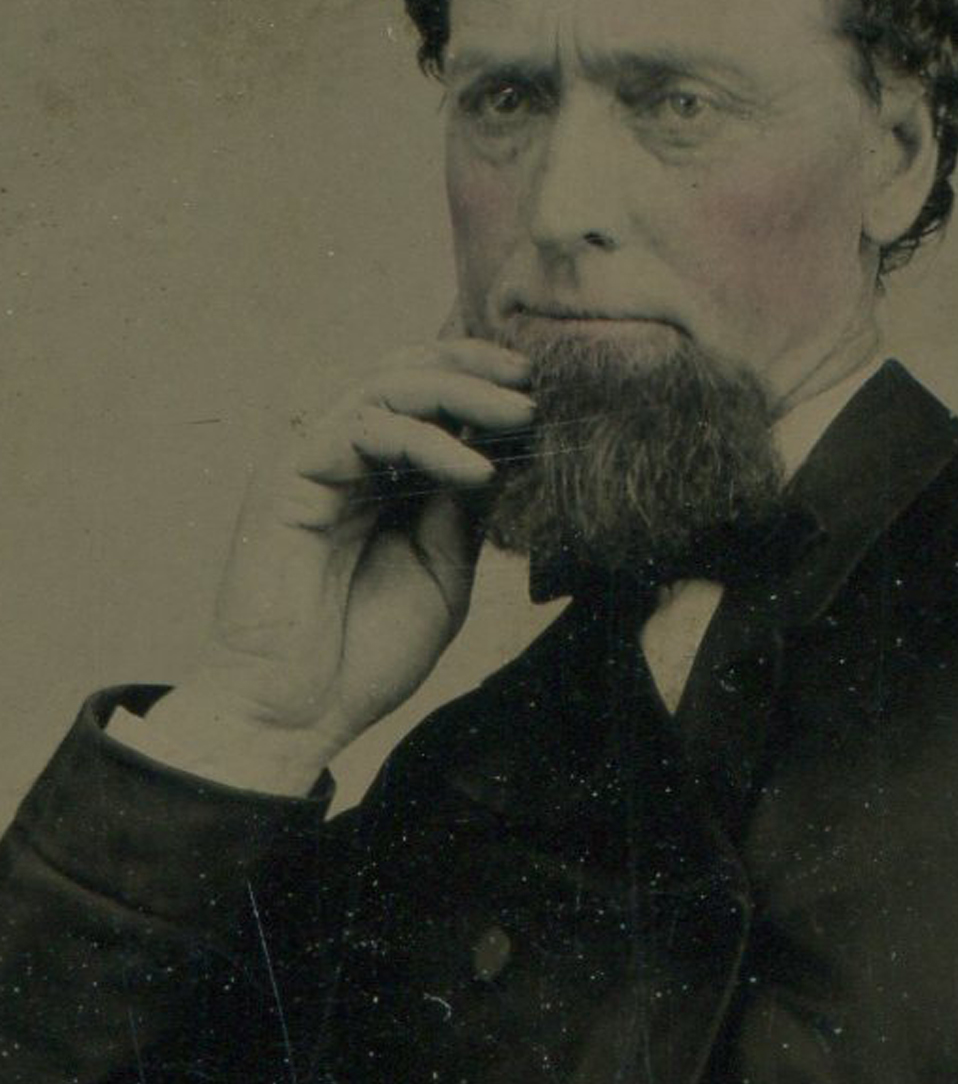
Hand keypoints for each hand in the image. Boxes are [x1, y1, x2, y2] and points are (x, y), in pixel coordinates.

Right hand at [141, 337, 533, 790]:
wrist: (297, 715)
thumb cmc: (365, 652)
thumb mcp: (443, 571)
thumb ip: (465, 508)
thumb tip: (505, 448)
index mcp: (377, 475)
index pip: (427, 398)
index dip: (483, 383)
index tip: (544, 392)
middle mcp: (342, 457)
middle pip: (405, 373)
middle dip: (474, 368)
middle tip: (534, 383)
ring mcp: (313, 461)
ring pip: (385, 387)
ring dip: (460, 393)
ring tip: (520, 417)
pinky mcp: (288, 476)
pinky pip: (361, 430)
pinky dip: (426, 442)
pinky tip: (475, 472)